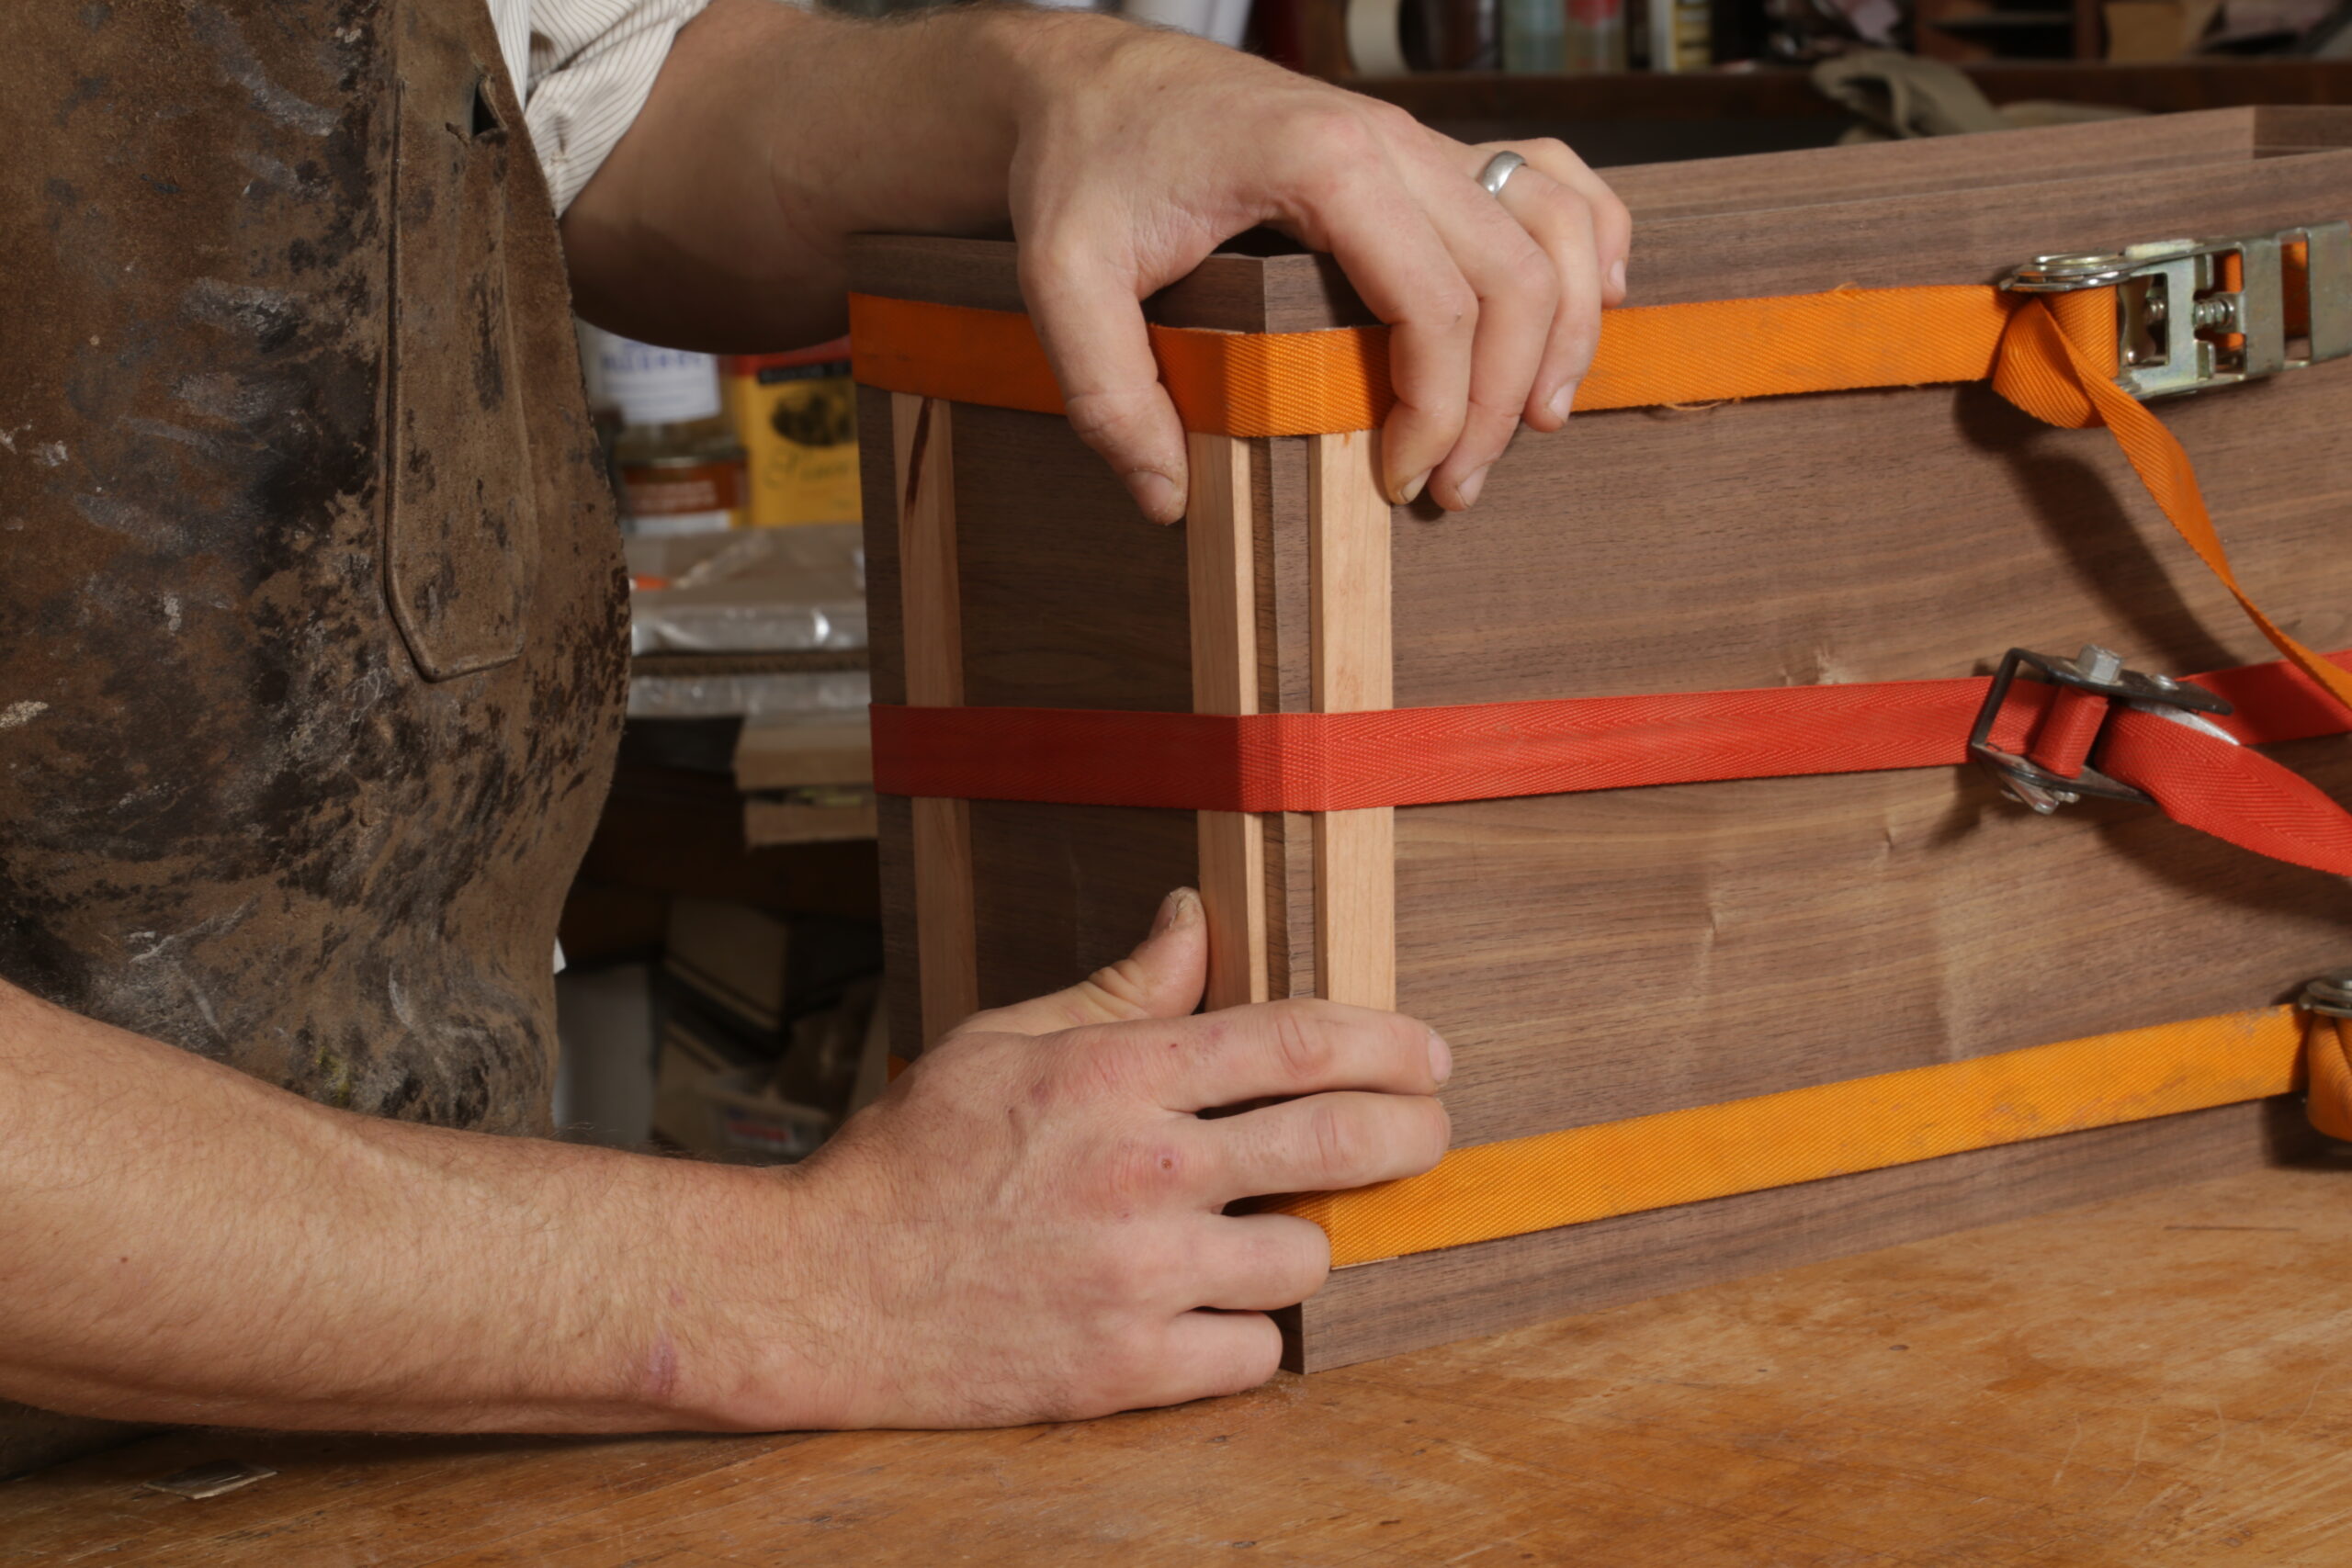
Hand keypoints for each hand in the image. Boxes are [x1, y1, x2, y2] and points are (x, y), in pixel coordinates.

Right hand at [773, 887, 1451, 1426]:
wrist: (822, 1290)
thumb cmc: (906, 1159)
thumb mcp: (1001, 1041)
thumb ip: (1115, 989)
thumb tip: (1192, 920)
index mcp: (1115, 1074)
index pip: (1296, 1041)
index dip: (1387, 1043)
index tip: (1428, 1055)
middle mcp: (1143, 1170)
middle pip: (1336, 1141)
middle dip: (1412, 1132)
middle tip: (1428, 1131)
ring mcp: (1140, 1275)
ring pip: (1307, 1257)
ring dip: (1310, 1241)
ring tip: (1280, 1231)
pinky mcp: (1127, 1368)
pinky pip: (1256, 1352)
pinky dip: (1253, 1330)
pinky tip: (1223, 1309)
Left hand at [1004, 21, 1630, 520]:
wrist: (1088, 80)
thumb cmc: (1083, 167)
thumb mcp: (1062, 281)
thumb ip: (1108, 393)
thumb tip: (1168, 497)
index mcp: (1322, 164)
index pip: (1436, 306)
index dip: (1439, 413)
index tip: (1398, 483)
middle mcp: (1391, 139)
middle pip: (1513, 276)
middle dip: (1504, 397)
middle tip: (1454, 488)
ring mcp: (1414, 137)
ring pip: (1549, 222)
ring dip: (1564, 327)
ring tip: (1537, 421)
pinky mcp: (1417, 146)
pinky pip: (1541, 174)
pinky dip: (1585, 236)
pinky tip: (1592, 302)